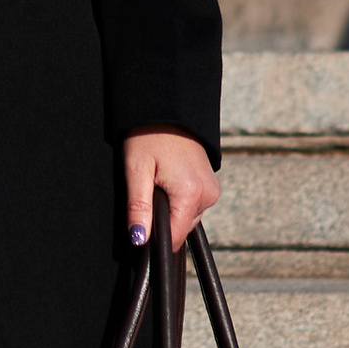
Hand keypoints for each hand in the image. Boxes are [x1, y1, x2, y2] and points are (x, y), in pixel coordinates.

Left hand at [124, 130, 219, 251]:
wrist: (168, 108)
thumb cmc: (149, 135)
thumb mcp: (136, 170)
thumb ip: (138, 207)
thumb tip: (139, 239)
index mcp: (191, 193)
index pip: (174, 237)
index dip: (154, 239)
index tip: (140, 229)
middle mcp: (208, 194)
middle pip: (181, 228)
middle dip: (162, 219)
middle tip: (147, 191)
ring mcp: (212, 190)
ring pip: (187, 218)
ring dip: (171, 209)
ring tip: (157, 182)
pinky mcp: (212, 185)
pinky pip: (193, 205)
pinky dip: (179, 201)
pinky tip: (168, 182)